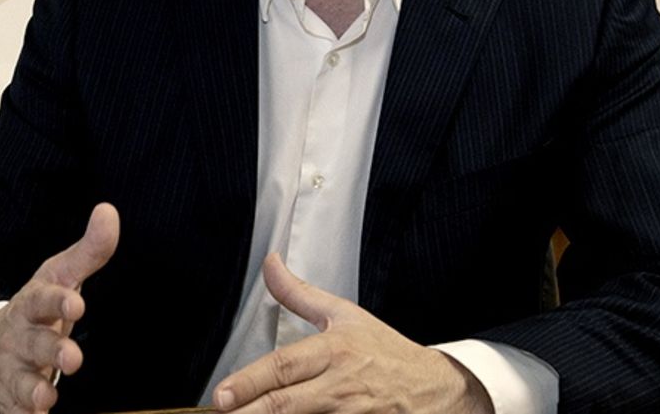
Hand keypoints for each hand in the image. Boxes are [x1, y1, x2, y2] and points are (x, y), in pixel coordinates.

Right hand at [0, 202, 119, 413]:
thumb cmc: (35, 311)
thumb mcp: (59, 278)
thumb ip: (89, 251)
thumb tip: (109, 212)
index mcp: (33, 305)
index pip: (43, 299)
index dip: (58, 301)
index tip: (76, 302)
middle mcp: (20, 338)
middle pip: (34, 344)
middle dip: (51, 350)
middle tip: (72, 357)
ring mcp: (14, 371)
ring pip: (21, 383)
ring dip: (34, 391)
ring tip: (46, 398)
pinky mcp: (13, 401)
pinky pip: (16, 413)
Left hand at [213, 254, 493, 413]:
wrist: (438, 390)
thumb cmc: (387, 352)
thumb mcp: (345, 315)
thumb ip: (299, 294)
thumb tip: (270, 262)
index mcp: (334, 351)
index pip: (284, 367)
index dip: (249, 382)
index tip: (220, 395)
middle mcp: (341, 386)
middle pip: (286, 404)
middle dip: (250, 413)